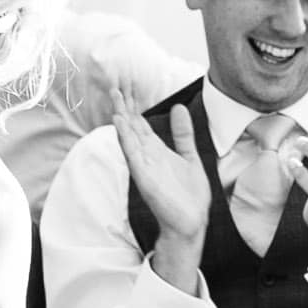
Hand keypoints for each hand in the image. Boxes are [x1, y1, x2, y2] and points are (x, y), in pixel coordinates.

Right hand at [111, 90, 211, 244]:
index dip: (134, 106)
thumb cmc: (189, 196)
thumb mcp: (190, 157)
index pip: (141, 124)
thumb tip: (179, 108)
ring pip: (129, 136)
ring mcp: (144, 165)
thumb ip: (183, 134)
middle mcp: (147, 156)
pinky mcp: (144, 177)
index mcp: (157, 151)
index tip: (127, 88)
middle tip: (116, 84)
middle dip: (125, 106)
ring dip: (122, 116)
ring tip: (116, 97)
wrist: (191, 222)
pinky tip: (120, 122)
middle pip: (132, 126)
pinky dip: (126, 137)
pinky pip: (132, 153)